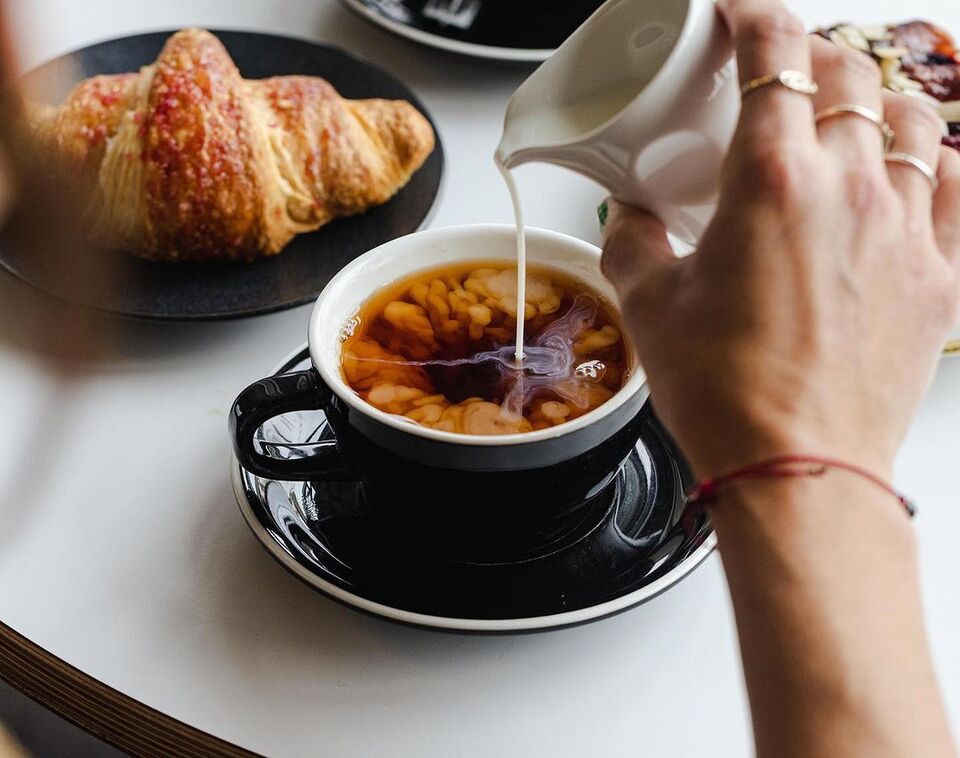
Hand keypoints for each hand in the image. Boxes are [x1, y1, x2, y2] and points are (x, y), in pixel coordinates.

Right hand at [601, 0, 959, 479]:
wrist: (795, 466)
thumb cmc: (727, 391)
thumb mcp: (650, 305)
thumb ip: (634, 242)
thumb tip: (632, 220)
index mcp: (771, 182)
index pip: (775, 51)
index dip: (754, 12)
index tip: (738, 12)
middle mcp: (850, 189)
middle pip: (849, 72)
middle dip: (811, 54)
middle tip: (782, 72)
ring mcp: (905, 229)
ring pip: (914, 119)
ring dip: (877, 99)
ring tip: (849, 112)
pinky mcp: (937, 276)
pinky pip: (958, 188)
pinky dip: (937, 162)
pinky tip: (915, 169)